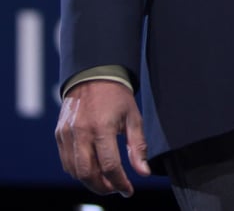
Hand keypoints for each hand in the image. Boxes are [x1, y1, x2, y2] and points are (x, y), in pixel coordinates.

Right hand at [55, 80, 150, 196]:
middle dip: (103, 188)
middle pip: (88, 174)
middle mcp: (81, 132)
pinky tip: (91, 168)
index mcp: (102, 127)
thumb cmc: (116, 95)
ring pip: (74, 171)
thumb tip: (143, 173)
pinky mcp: (59, 134)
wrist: (94, 73)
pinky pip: (66, 161)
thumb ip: (138, 146)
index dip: (120, 183)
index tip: (128, 190)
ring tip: (105, 181)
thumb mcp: (133, 117)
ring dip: (90, 181)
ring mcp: (67, 134)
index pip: (110, 166)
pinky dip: (78, 171)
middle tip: (115, 188)